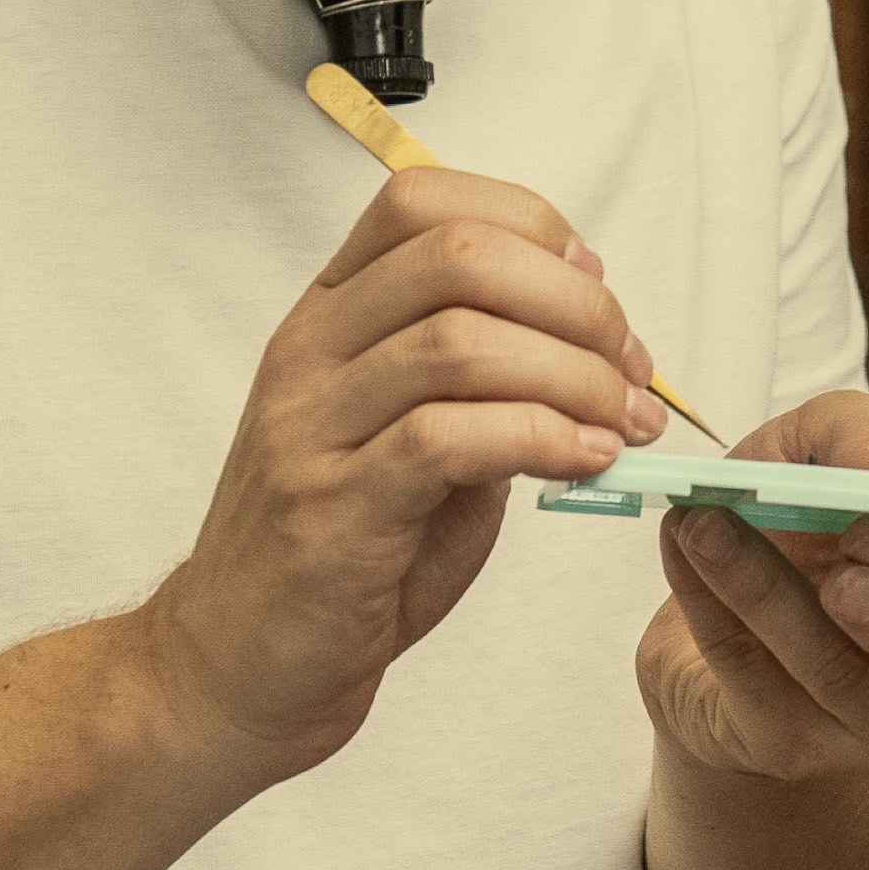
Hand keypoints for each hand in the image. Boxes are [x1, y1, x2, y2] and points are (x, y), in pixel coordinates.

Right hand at [141, 168, 667, 787]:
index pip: (420, 202)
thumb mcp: (413, 443)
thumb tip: (591, 348)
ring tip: (623, 422)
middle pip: (454, 257)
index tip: (594, 284)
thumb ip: (481, 385)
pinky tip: (584, 463)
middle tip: (630, 365)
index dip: (528, 224)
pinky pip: (446, 439)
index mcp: (327, 318)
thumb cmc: (339, 554)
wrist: (238, 667)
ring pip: (459, 342)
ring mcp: (310, 430)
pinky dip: (539, 437)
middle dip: (573, 303)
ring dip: (572, 375)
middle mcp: (309, 355)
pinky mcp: (330, 511)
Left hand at [637, 390, 868, 791]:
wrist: (716, 620)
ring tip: (705, 528)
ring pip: (843, 679)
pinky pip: (757, 686)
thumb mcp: (822, 454)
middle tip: (839, 580)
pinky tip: (682, 553)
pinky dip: (711, 612)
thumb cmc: (799, 527)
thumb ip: (859, 434)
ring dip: (766, 597)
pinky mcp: (795, 748)